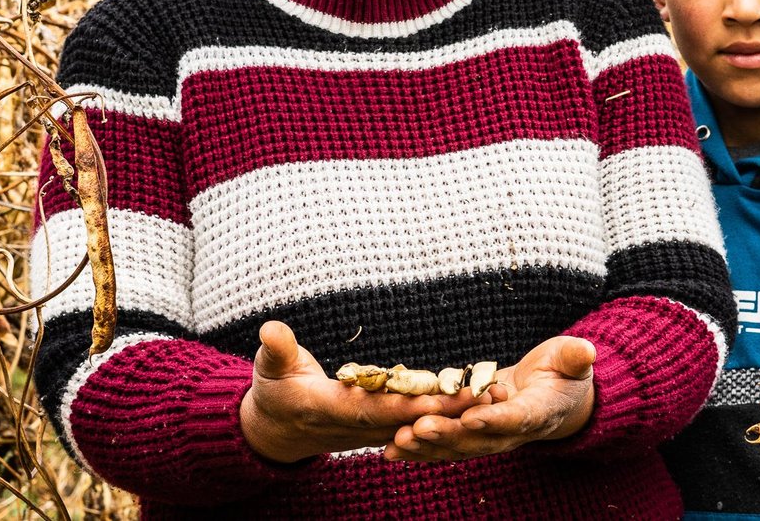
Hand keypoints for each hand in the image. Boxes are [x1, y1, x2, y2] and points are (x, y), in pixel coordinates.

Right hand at [240, 321, 474, 463]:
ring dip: (454, 411)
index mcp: (328, 408)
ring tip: (491, 396)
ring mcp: (373, 429)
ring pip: (418, 420)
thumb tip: (271, 329)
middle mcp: (356, 424)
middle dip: (443, 410)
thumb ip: (276, 349)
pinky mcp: (384, 426)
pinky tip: (478, 399)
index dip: (400, 407)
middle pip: (406, 418)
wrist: (278, 431)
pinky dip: (447, 411)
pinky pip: (419, 419)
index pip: (369, 409)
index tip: (429, 401)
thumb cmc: (273, 392)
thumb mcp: (269, 369)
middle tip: (479, 397)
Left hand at [383, 336, 595, 461]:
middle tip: (417, 429)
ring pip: (456, 447)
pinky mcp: (471, 436)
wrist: (555, 397)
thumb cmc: (564, 372)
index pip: (516, 419)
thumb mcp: (573, 359)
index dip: (495, 419)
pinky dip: (418, 449)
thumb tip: (586, 350)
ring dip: (425, 447)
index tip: (473, 416)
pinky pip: (444, 446)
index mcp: (538, 413)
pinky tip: (388, 449)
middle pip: (478, 439)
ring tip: (396, 442)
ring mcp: (490, 438)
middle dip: (447, 435)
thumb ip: (575, 357)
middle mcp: (512, 433)